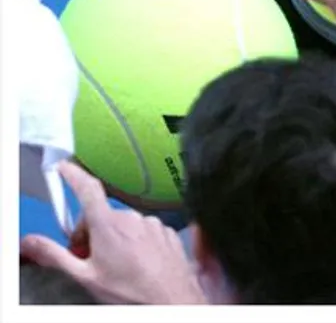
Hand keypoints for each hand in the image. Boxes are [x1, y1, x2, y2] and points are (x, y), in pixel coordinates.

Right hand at [18, 162, 205, 304]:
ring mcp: (152, 224)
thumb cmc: (130, 293)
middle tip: (89, 258)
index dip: (73, 175)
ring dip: (114, 239)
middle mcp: (133, 218)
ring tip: (116, 266)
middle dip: (90, 233)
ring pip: (124, 224)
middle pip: (102, 215)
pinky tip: (136, 264)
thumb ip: (55, 255)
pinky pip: (144, 231)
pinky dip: (136, 243)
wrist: (172, 303)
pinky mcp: (167, 232)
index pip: (87, 189)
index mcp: (109, 225)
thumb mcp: (85, 276)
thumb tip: (31, 242)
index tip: (64, 167)